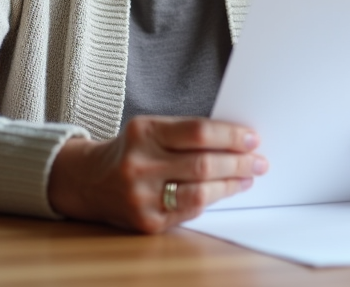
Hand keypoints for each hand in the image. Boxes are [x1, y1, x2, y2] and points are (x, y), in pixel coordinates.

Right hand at [47, 116, 266, 232]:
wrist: (90, 181)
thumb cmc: (132, 150)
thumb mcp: (152, 129)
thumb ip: (187, 132)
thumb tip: (236, 140)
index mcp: (144, 133)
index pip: (198, 132)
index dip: (230, 136)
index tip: (252, 138)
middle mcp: (140, 164)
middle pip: (202, 164)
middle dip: (238, 163)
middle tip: (259, 161)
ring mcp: (142, 196)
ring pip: (200, 193)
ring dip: (231, 185)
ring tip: (247, 178)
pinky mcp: (147, 221)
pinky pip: (189, 211)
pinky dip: (211, 200)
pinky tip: (223, 191)